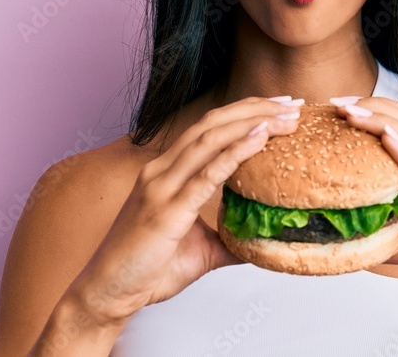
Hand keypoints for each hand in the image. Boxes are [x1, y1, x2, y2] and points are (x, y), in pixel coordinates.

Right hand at [68, 96, 301, 324]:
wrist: (106, 294)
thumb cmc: (145, 270)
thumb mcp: (199, 248)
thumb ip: (229, 236)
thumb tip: (262, 240)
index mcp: (166, 172)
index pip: (209, 128)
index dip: (244, 112)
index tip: (278, 106)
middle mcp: (161, 170)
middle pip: (213, 123)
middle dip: (255, 108)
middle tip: (291, 103)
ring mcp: (161, 186)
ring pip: (211, 139)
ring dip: (252, 123)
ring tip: (285, 117)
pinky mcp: (166, 209)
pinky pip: (206, 174)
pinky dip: (236, 152)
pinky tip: (260, 138)